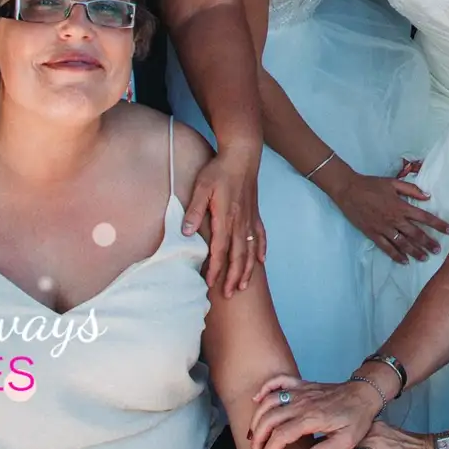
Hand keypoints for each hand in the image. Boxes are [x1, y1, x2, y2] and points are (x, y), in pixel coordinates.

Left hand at [184, 141, 262, 295]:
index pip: (220, 250)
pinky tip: (261, 261)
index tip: (210, 284)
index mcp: (226, 217)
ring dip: (247, 269)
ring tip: (243, 286)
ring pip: (250, 250)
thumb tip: (187, 232)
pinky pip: (261, 236)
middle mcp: (240, 221)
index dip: (215, 269)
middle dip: (232, 277)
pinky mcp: (254, 213)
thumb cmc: (219, 169)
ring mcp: (250, 218)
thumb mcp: (202, 186)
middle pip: (238, 256)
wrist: (242, 154)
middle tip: (228, 294)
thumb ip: (195, 210)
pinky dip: (261, 250)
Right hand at [249, 373, 384, 448]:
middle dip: (257, 438)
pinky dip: (265, 388)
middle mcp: (303, 403)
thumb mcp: (346, 442)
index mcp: (312, 418)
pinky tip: (257, 399)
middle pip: (269, 419)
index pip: (281, 436)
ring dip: (257, 417)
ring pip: (269, 401)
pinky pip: (279, 381)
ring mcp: (302, 392)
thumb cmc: (356, 419)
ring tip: (252, 434)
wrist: (364, 395)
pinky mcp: (303, 385)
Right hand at [319, 164, 448, 262]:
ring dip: (415, 251)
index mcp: (401, 206)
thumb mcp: (393, 182)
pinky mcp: (373, 234)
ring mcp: (383, 228)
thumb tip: (428, 196)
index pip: (424, 217)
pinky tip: (404, 261)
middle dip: (428, 242)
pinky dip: (396, 255)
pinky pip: (386, 248)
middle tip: (438, 250)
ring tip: (425, 258)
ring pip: (402, 243)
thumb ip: (412, 190)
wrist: (349, 190)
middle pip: (416, 234)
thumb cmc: (371, 184)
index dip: (438, 224)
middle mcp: (394, 219)